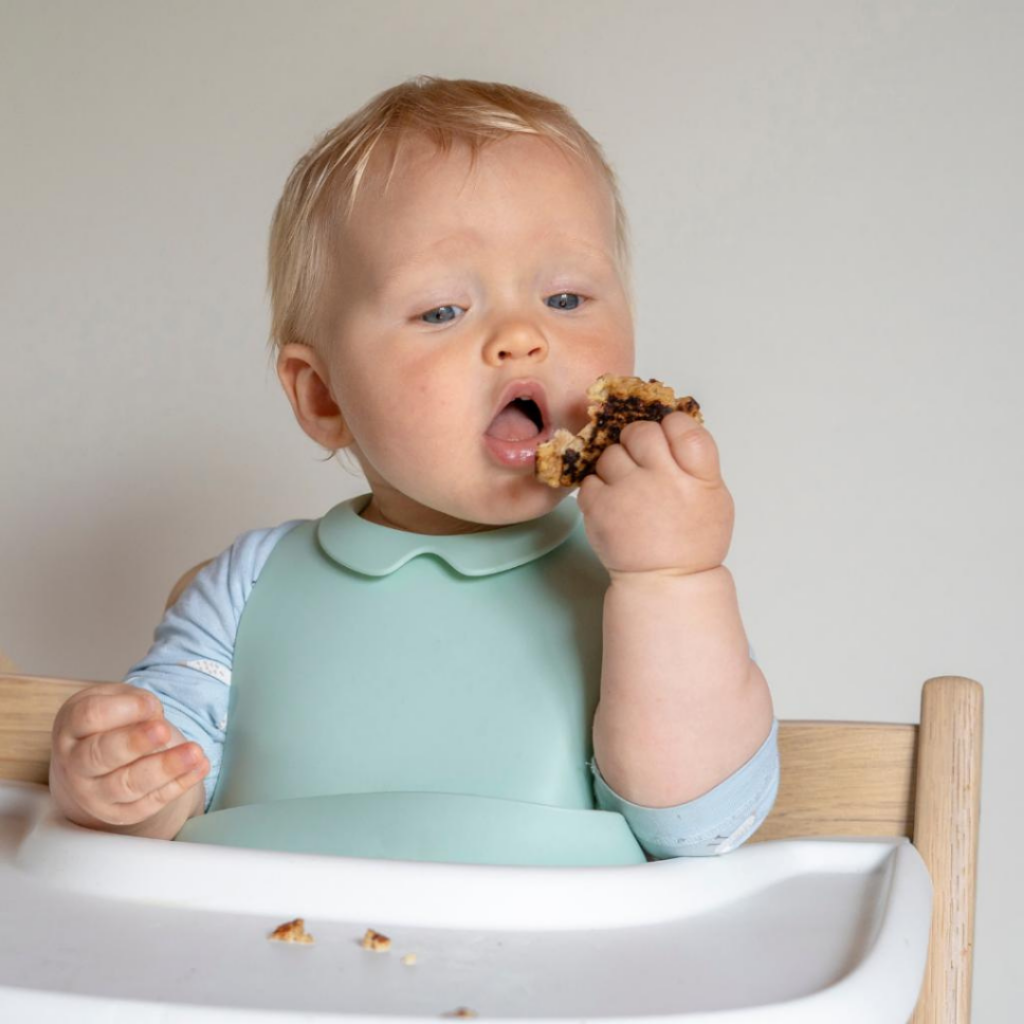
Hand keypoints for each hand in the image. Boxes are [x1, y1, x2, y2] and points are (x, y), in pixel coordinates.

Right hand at [49, 683, 208, 830]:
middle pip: (101, 756)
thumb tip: (152, 714)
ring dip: (165, 768)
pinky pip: (150, 802)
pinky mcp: (120, 813)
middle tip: (164, 731)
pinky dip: (178, 785)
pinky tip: (199, 767)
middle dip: (135, 743)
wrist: (95, 766)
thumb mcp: (114, 700)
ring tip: (194, 752)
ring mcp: (95, 793)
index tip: (151, 704)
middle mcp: (76, 764)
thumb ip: (131, 702)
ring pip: (128, 784)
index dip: (122, 709)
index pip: (89, 717)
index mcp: (72, 728)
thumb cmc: (108, 724)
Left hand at [576, 411, 733, 576]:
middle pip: (642, 432)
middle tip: (641, 459)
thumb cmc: (691, 541)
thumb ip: (696, 462)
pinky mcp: (598, 508)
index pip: (683, 427)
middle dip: (639, 440)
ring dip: (616, 465)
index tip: (667, 434)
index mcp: (699, 478)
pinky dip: (598, 488)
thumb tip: (672, 426)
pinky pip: (590, 478)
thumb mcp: (714, 498)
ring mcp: (628, 493)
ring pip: (611, 453)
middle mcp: (663, 481)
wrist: (664, 582)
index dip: (672, 424)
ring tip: (627, 488)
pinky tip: (613, 504)